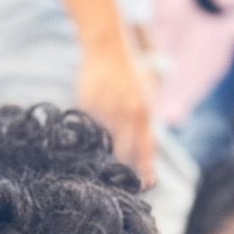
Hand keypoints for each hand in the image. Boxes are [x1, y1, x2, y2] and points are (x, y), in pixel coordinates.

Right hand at [76, 35, 156, 184]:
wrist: (108, 49)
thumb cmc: (131, 76)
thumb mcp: (146, 98)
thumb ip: (145, 125)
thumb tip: (143, 157)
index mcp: (143, 112)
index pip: (146, 147)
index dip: (145, 168)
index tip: (146, 184)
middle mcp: (125, 112)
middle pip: (123, 151)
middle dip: (121, 163)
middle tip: (118, 171)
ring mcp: (105, 109)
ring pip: (102, 138)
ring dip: (104, 135)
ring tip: (107, 114)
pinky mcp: (87, 105)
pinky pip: (89, 123)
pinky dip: (93, 120)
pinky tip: (97, 102)